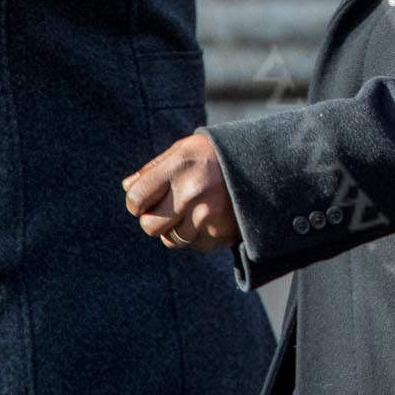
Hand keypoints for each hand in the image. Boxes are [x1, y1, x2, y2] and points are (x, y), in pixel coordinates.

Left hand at [124, 132, 240, 251]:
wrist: (267, 164)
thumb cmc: (217, 155)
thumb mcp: (186, 150)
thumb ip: (154, 168)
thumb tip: (127, 188)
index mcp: (180, 164)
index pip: (136, 199)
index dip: (138, 202)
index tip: (148, 198)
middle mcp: (193, 191)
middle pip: (150, 226)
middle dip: (155, 219)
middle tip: (170, 207)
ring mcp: (209, 215)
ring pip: (172, 239)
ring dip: (178, 228)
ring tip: (195, 209)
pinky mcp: (222, 233)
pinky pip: (195, 245)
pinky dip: (198, 235)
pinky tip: (211, 217)